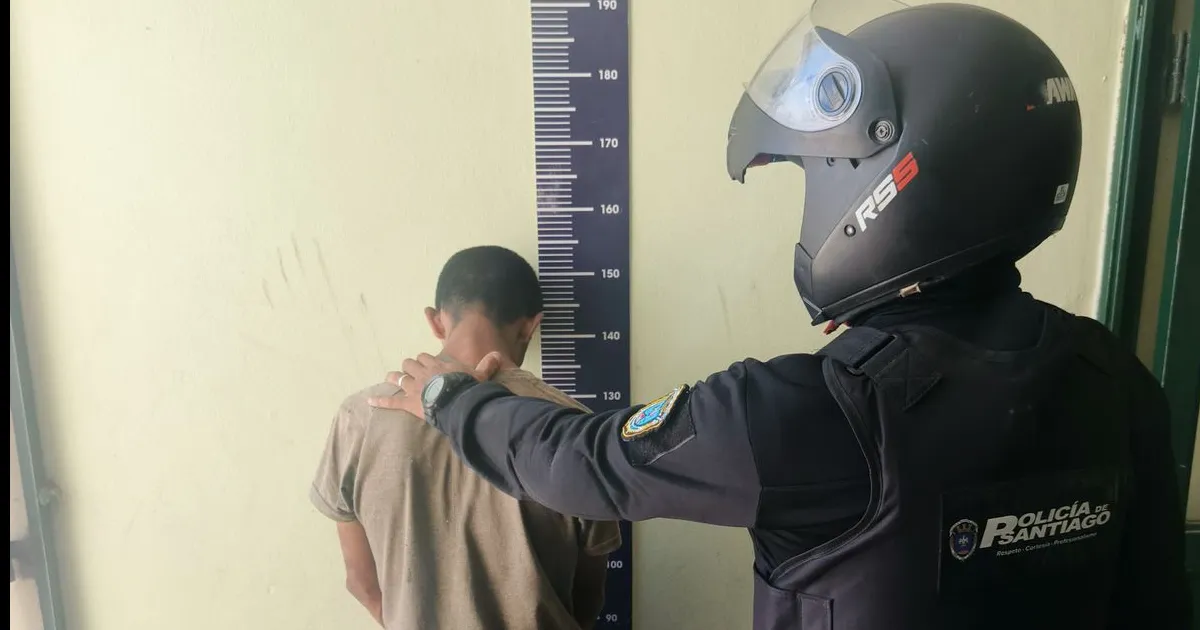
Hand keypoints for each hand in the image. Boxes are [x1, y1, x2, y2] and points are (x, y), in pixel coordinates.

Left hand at [367, 351, 512, 417]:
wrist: (456, 403)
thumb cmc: (467, 389)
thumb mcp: (480, 376)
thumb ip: (487, 365)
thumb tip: (498, 355)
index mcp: (437, 365)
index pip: (425, 357)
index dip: (424, 360)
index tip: (426, 364)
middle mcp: (422, 372)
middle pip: (409, 363)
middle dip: (409, 366)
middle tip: (410, 371)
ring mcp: (413, 386)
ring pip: (398, 377)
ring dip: (395, 376)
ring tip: (391, 377)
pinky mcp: (406, 401)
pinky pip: (390, 400)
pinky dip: (380, 400)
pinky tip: (371, 401)